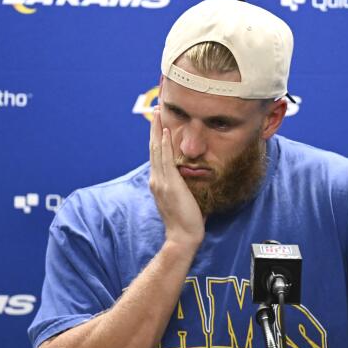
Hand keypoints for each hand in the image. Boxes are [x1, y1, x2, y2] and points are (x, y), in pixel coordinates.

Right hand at [148, 107, 204, 249]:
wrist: (182, 237)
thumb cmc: (186, 222)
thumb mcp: (183, 199)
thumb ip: (184, 187)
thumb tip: (194, 180)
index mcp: (158, 182)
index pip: (157, 155)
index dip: (157, 138)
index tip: (159, 123)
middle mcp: (156, 179)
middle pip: (154, 148)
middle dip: (155, 128)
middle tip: (156, 110)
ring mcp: (161, 181)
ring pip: (157, 149)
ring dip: (158, 130)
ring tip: (159, 113)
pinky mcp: (169, 183)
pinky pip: (166, 159)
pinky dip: (165, 143)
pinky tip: (167, 131)